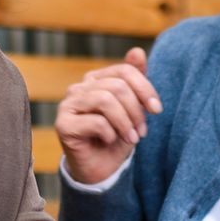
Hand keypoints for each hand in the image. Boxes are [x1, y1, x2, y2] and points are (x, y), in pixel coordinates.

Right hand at [56, 47, 162, 184]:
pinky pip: (96, 121)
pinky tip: (109, 141)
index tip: (157, 110)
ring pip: (105, 100)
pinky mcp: (63, 125)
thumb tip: (137, 51)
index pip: (124, 71)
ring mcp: (68, 105)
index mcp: (95, 80)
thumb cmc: (117, 137)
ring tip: (132, 138)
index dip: (145, 88)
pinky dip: (110, 134)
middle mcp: (78, 88)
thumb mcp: (133, 109)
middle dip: (135, 111)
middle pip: (116, 86)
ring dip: (125, 122)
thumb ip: (135, 80)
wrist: (101, 169)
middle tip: (142, 132)